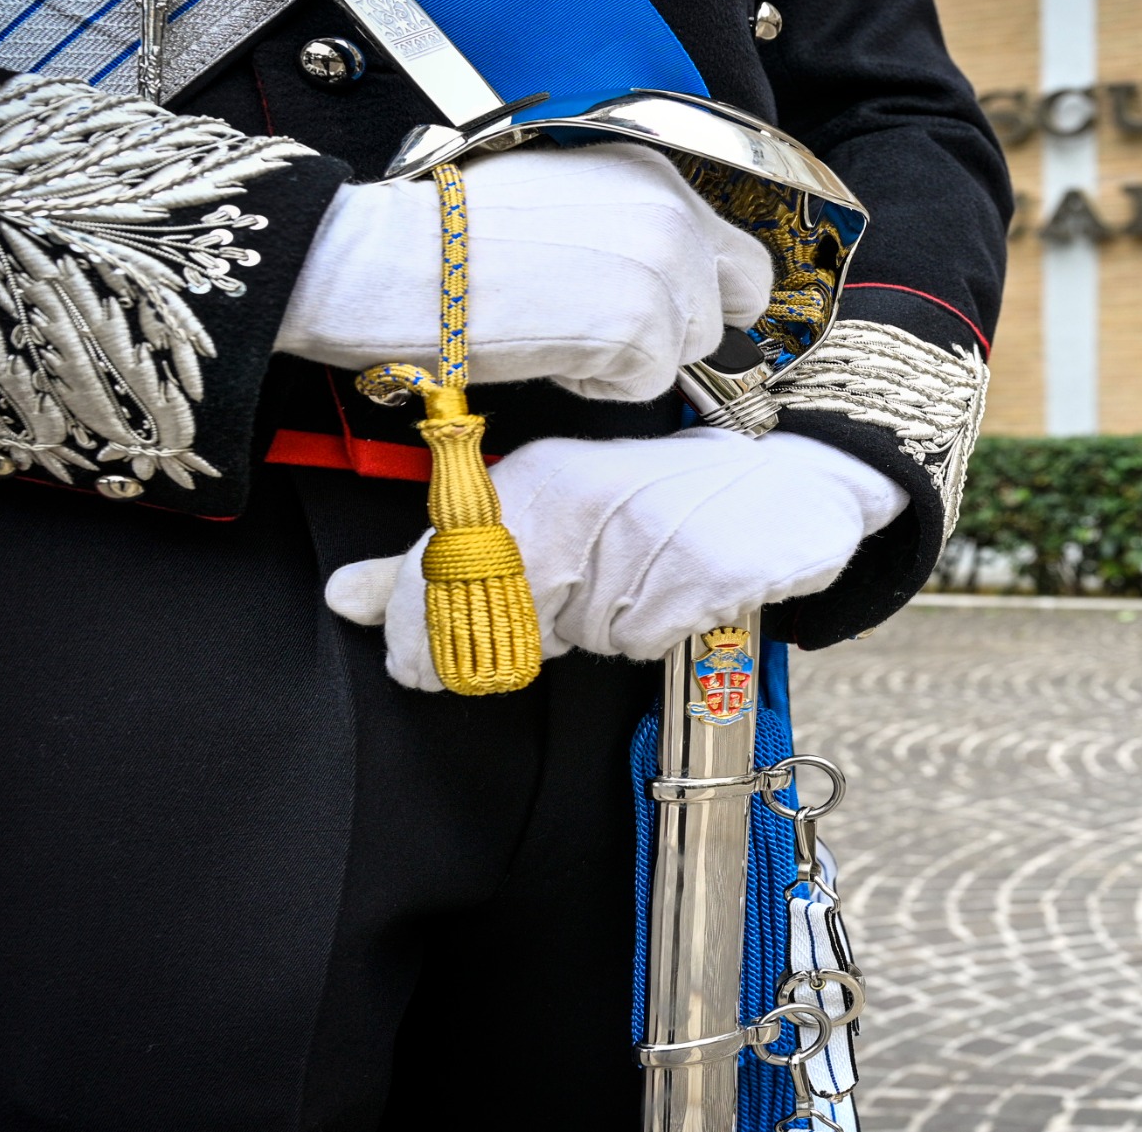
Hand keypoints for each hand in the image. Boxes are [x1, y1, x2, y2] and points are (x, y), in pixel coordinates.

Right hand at [276, 142, 771, 401]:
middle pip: (730, 308)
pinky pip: (647, 387)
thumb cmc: (450, 234)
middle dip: (683, 331)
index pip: (739, 256)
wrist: (390, 260)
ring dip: (632, 360)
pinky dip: (600, 387)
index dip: (708, 296)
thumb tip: (661, 276)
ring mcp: (662, 272)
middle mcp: (672, 215)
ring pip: (689, 352)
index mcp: (653, 174)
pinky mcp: (640, 330)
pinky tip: (548, 350)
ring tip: (558, 330)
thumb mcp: (560, 195)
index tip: (668, 315)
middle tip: (611, 335)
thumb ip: (625, 226)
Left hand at [323, 430, 907, 690]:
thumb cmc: (664, 494)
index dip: (421, 634)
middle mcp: (588, 502)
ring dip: (609, 622)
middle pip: (514, 622)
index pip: (448, 576)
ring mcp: (648, 538)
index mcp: (540, 481)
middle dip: (532, 631)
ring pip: (589, 637)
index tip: (413, 666)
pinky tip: (686, 583)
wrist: (793, 474)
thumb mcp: (553, 504)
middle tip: (578, 595)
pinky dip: (663, 626)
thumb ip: (449, 559)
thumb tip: (347, 597)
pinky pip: (651, 640)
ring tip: (648, 569)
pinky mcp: (704, 574)